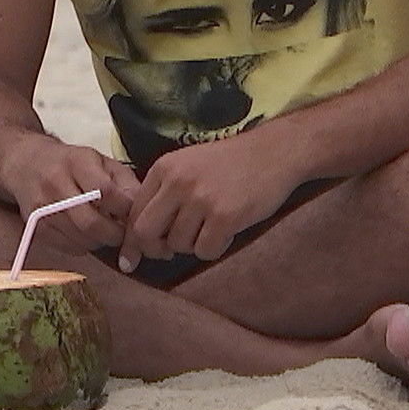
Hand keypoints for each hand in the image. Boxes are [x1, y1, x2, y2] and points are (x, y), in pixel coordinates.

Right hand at [0, 136, 140, 254]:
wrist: (25, 164)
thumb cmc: (70, 162)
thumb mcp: (99, 160)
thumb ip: (124, 181)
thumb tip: (142, 205)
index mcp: (76, 163)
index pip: (105, 191)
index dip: (125, 207)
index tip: (134, 213)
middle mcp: (55, 184)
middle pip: (91, 222)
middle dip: (115, 234)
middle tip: (125, 232)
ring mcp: (43, 208)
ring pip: (80, 239)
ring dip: (101, 241)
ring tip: (107, 230)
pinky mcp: (36, 227)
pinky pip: (68, 247)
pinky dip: (84, 246)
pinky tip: (87, 233)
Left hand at [117, 133, 298, 272]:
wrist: (274, 152)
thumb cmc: (230, 163)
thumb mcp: (188, 166)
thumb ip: (164, 193)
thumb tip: (140, 236)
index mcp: (164, 168)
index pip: (134, 212)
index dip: (133, 239)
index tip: (134, 257)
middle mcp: (177, 182)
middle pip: (146, 232)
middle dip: (156, 249)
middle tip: (171, 251)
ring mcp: (201, 199)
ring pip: (178, 245)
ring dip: (193, 245)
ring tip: (211, 227)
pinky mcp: (225, 216)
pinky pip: (205, 251)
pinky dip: (215, 248)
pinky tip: (227, 231)